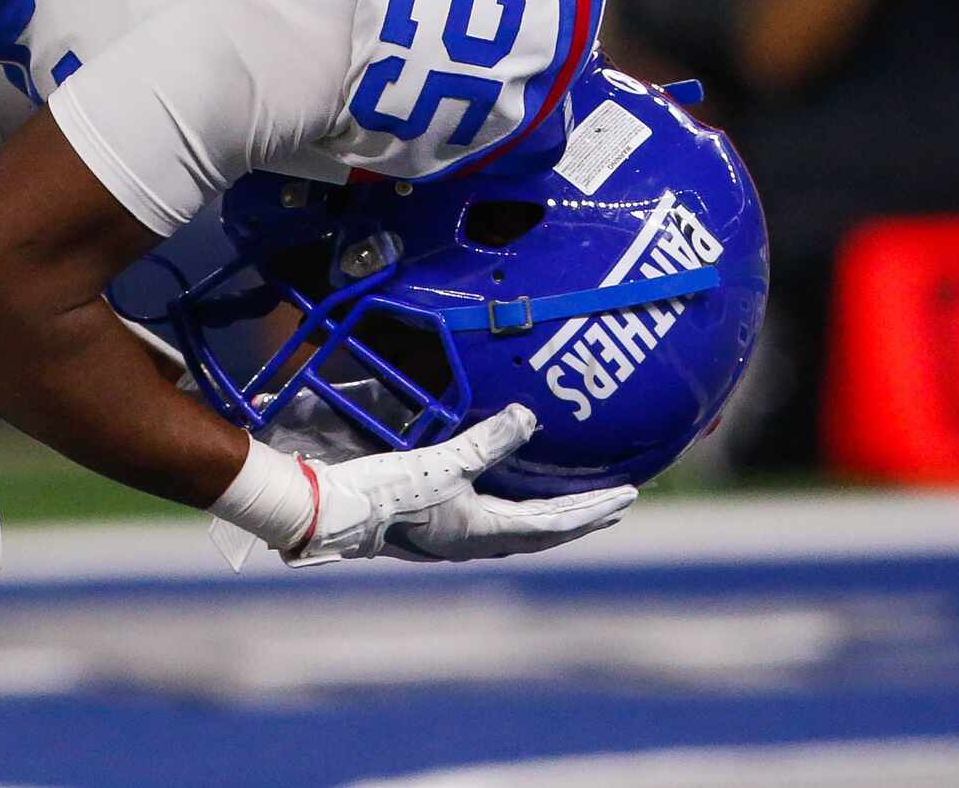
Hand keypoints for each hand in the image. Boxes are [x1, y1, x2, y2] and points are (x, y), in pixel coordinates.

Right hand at [287, 404, 633, 565]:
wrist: (331, 509)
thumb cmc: (388, 491)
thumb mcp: (443, 464)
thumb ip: (488, 441)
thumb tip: (529, 418)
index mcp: (484, 533)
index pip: (554, 524)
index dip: (593, 510)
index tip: (628, 497)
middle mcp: (475, 540)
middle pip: (543, 530)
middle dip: (581, 515)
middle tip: (616, 502)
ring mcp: (454, 534)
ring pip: (518, 527)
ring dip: (550, 512)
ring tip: (574, 498)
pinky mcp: (435, 523)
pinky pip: (492, 516)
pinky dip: (516, 504)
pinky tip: (511, 489)